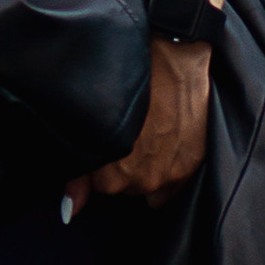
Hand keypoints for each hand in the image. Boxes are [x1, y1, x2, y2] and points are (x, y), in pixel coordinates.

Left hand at [83, 0, 223, 205]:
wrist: (170, 51)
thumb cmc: (128, 80)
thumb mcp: (90, 123)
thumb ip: (78, 176)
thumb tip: (69, 212)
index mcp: (113, 178)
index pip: (100, 187)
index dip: (102, 161)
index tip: (108, 139)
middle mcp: (143, 182)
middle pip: (127, 186)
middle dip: (125, 165)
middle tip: (130, 130)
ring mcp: (172, 174)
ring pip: (152, 184)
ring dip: (149, 166)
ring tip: (149, 132)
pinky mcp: (194, 161)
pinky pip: (176, 181)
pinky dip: (170, 164)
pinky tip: (166, 139)